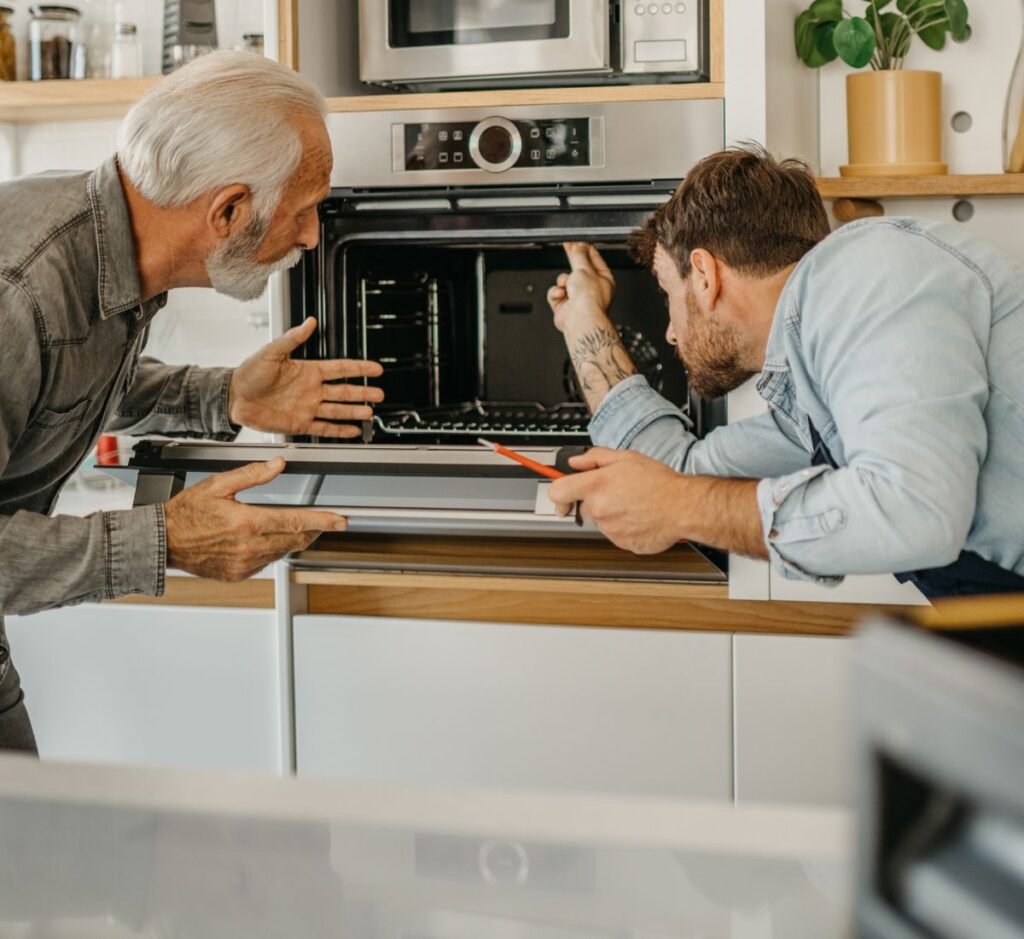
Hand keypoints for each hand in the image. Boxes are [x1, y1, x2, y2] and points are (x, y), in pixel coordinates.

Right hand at [164, 457, 347, 580]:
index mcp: (247, 523)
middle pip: (295, 539)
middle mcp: (249, 547)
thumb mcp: (218, 484)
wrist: (162, 541)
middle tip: (323, 522)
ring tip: (294, 527)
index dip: (323, 521)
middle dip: (312, 530)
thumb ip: (252, 474)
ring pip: (283, 552)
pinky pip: (267, 562)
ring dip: (293, 540)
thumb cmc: (186, 513)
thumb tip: (278, 464)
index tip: (340, 521)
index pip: (296, 522)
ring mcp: (244, 564)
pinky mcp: (239, 574)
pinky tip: (266, 540)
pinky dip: (273, 550)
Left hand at [229, 317, 384, 437]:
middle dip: (363, 392)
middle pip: (344, 391)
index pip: (340, 369)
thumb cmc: (249, 373)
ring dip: (354, 412)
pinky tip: (351, 431)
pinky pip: (324, 428)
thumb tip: (309, 322)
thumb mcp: (272, 351)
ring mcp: (308, 407)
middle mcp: (311, 390)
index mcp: (308, 371)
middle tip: (379, 394)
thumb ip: (293, 338)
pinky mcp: (300, 424)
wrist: (234, 398)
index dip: (359, 369)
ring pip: (338, 411)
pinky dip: (339, 431)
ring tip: (369, 413)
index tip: (375, 368)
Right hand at [546, 242, 615, 333]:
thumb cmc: (589, 299)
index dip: (585, 248)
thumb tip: (579, 245)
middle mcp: (591, 289)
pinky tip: (561, 295)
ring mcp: (577, 298)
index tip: (578, 240)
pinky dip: (556, 293)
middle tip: (568, 247)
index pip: (593, 259)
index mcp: (603, 279)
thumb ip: (579, 255)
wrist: (580, 319)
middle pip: (579, 268)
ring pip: (564, 281)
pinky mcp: (564, 306)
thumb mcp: (584, 269)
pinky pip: (555, 293)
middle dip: (572, 261)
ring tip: (566, 285)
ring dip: (562, 281)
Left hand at [547, 448, 687, 554]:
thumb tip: (576, 462)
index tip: (562, 497)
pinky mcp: (622, 543)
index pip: (558, 492)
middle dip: (595, 501)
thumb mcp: (626, 457)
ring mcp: (610, 529)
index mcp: (596, 486)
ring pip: (601, 522)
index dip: (558, 494)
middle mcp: (600, 509)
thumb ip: (595, 458)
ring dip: (611, 514)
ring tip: (633, 503)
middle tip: (616, 493)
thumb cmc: (659, 482)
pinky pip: (615, 535)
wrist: (683, 507)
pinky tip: (638, 516)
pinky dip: (624, 527)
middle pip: (583, 508)